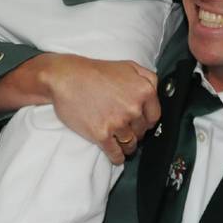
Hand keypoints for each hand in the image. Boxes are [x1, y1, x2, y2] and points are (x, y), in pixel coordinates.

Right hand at [37, 54, 159, 164]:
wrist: (65, 77)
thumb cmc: (95, 71)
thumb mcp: (128, 66)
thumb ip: (147, 78)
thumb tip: (156, 93)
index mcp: (144, 91)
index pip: (155, 117)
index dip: (146, 120)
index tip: (139, 122)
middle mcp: (134, 108)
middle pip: (142, 132)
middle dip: (135, 131)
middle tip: (124, 127)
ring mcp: (118, 122)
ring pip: (131, 144)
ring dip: (126, 145)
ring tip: (119, 140)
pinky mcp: (102, 134)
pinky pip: (116, 154)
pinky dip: (117, 157)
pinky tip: (116, 155)